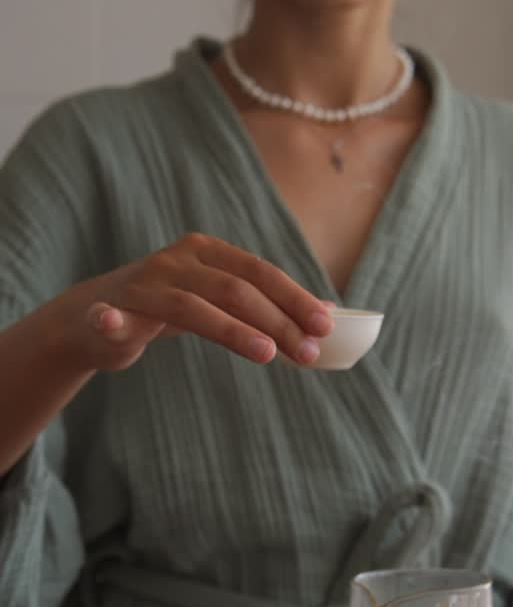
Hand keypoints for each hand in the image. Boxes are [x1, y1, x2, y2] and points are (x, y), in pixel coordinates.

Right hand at [64, 234, 333, 372]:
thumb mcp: (215, 301)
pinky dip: (114, 321)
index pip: (259, 272)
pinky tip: (116, 328)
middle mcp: (177, 260)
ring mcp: (143, 284)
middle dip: (277, 321)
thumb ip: (262, 306)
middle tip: (307, 353)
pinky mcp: (110, 311)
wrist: (91, 318)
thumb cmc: (166, 310)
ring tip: (267, 354)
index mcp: (207, 251)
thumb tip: (326, 316)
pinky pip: (113, 317)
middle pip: (235, 288)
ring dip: (232, 331)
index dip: (293, 297)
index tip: (324, 325)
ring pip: (193, 306)